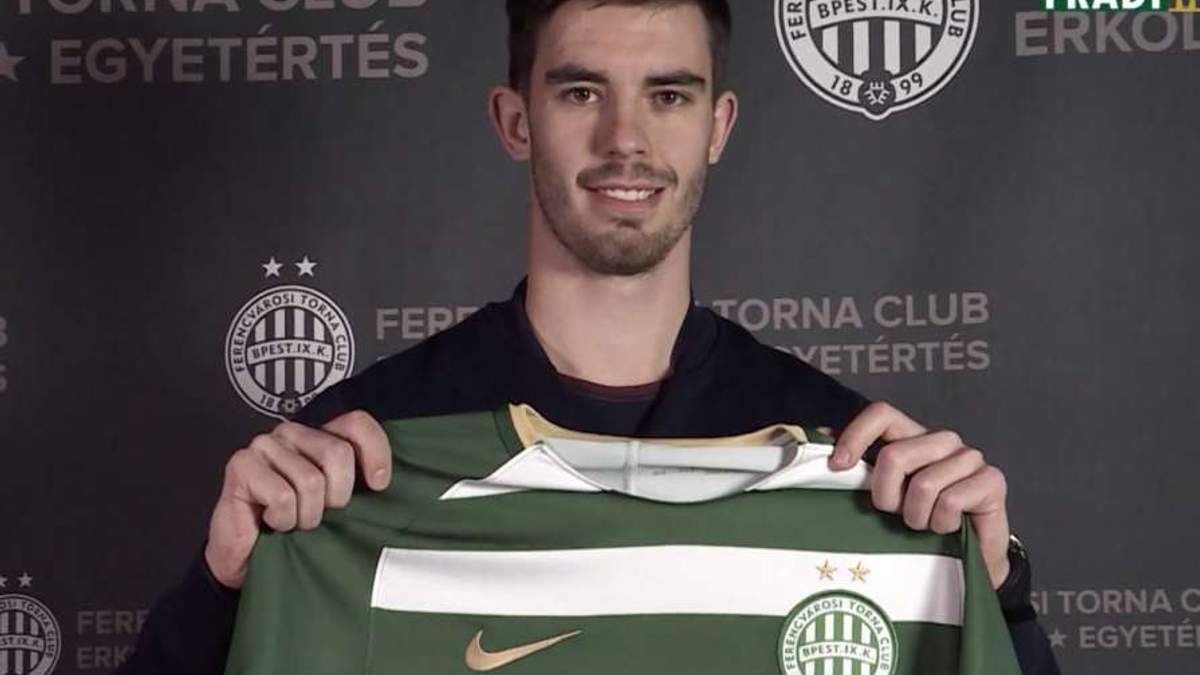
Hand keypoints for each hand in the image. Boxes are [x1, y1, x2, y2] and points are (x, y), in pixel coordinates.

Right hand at [203, 410, 391, 588]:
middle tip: (320, 514)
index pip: (357, 424)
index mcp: (319, 437)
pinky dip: (283, 519)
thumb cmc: (295, 532)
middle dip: (336, 497)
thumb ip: (360, 484)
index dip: (375, 452)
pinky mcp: (241, 465)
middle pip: (338, 453)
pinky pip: (283, 496)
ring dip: (306, 515)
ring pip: (311, 480)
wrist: (247, 560)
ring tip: (293, 521)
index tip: (378, 486)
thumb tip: (384, 481)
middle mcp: (291, 433)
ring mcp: (264, 446)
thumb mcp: (337, 506)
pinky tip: (271, 521)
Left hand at [828, 402, 1010, 588]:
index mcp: (912, 437)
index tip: (839, 466)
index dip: (856, 436)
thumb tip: (817, 438)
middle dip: (886, 497)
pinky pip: (951, 501)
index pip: (882, 414)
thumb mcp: (885, 497)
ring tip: (924, 524)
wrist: (970, 561)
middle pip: (895, 456)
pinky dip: (942, 524)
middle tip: (896, 515)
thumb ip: (858, 470)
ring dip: (917, 516)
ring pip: (924, 484)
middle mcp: (942, 441)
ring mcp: (970, 458)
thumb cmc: (922, 525)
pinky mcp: (992, 481)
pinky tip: (949, 528)